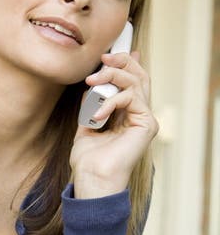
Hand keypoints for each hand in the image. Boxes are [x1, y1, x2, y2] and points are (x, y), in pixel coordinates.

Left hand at [71, 51, 158, 198]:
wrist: (93, 178)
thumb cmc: (89, 159)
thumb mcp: (86, 125)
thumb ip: (91, 106)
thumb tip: (91, 87)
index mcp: (128, 115)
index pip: (132, 81)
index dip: (123, 64)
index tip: (105, 56)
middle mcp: (140, 115)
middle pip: (139, 76)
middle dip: (120, 63)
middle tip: (102, 60)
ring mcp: (145, 119)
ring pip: (137, 82)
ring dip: (112, 77)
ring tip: (91, 82)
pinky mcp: (147, 124)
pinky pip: (131, 98)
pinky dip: (111, 102)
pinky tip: (97, 114)